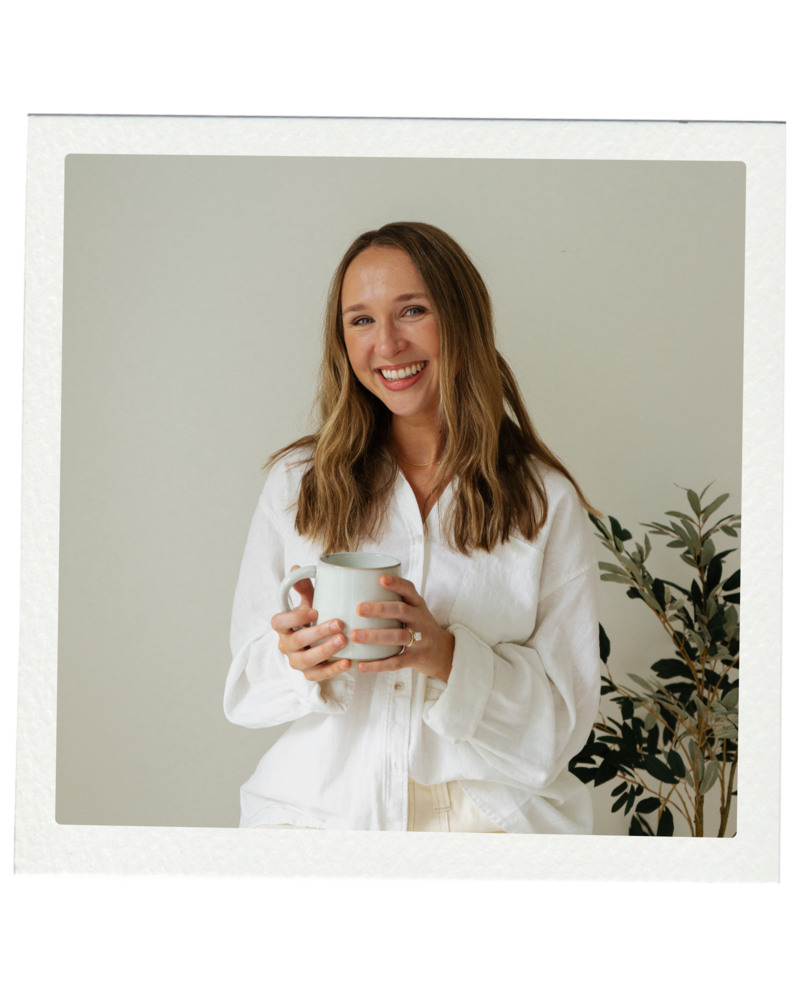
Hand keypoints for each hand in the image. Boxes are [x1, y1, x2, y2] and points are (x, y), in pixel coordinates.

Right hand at [270, 565, 351, 681]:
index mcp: (283, 626)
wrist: (316, 643)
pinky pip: (319, 675)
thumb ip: (304, 588)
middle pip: (298, 641)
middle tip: (339, 623)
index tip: (314, 610)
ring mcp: (297, 661)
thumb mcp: (308, 602)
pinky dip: (333, 670)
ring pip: (307, 660)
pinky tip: (348, 661)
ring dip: (326, 650)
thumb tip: (297, 567)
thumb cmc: (312, 618)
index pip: (279, 622)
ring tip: (344, 640)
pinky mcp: (309, 674)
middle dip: (318, 632)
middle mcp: (287, 645)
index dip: (294, 617)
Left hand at [351, 574, 454, 681]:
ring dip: (375, 636)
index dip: (396, 583)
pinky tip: (361, 665)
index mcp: (418, 605)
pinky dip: (378, 664)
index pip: (409, 590)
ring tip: (355, 635)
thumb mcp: (415, 611)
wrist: (445, 653)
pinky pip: (396, 662)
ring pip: (398, 636)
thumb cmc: (421, 628)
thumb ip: (395, 602)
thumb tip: (358, 591)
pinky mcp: (416, 658)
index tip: (381, 578)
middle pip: (402, 611)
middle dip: (380, 609)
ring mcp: (420, 640)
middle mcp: (421, 620)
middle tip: (359, 609)